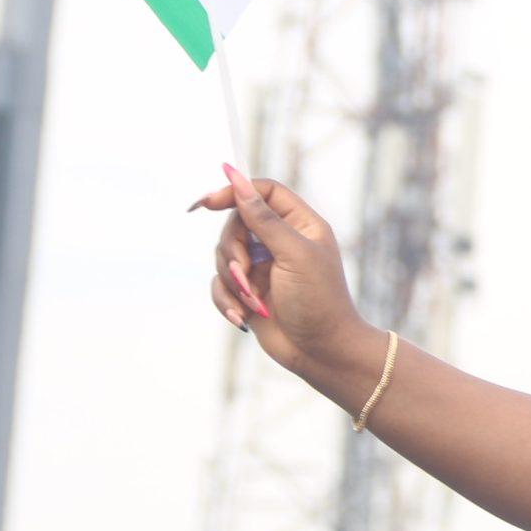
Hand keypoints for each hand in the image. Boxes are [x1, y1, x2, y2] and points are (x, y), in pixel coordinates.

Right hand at [189, 162, 366, 373]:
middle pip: (236, 224)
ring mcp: (263, 266)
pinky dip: (226, 301)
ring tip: (254, 302)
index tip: (208, 203)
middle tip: (243, 273)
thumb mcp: (293, 254)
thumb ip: (263, 217)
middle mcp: (281, 241)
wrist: (322, 352)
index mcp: (301, 224)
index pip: (262, 191)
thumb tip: (236, 178)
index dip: (234, 191)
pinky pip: (220, 285)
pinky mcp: (249, 291)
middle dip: (232, 250)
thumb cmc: (319, 301)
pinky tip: (242, 317)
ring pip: (223, 256)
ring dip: (232, 282)